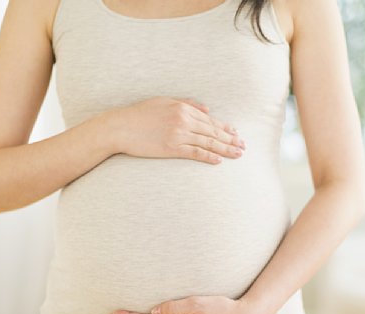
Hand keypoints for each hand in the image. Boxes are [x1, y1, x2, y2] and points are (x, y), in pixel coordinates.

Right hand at [111, 97, 245, 163]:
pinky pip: (195, 153)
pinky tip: (218, 161)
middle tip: (243, 146)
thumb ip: (186, 103)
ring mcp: (178, 134)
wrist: (120, 127)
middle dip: (230, 139)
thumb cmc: (140, 114)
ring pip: (208, 142)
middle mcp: (184, 120)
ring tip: (237, 154)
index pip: (210, 120)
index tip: (236, 134)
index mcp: (183, 108)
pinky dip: (208, 156)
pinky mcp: (171, 148)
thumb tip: (207, 108)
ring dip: (225, 149)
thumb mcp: (164, 101)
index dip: (225, 128)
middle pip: (213, 131)